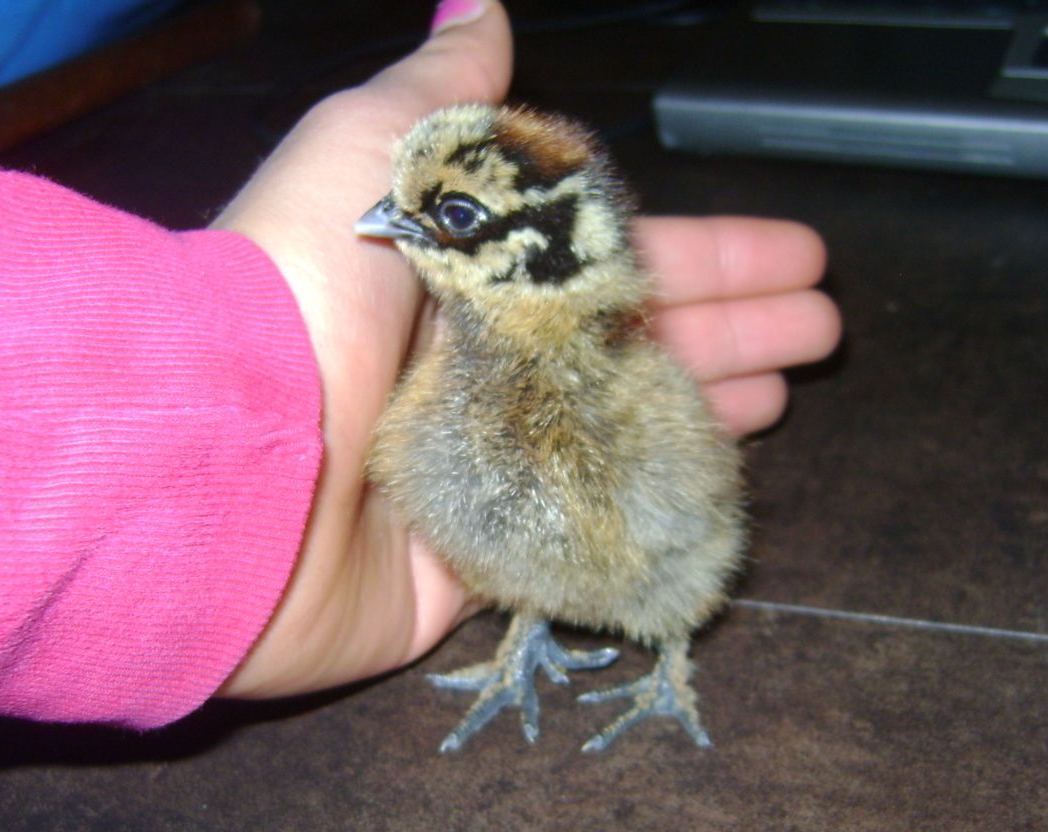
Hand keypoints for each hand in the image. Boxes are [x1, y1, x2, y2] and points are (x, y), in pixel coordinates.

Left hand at [211, 0, 839, 699]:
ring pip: (614, 435)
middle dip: (732, 330)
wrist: (223, 470)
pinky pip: (578, 529)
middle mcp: (477, 371)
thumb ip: (439, 96)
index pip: (608, 259)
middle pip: (628, 347)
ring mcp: (479, 471)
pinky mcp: (471, 560)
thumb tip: (480, 1)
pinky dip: (644, 509)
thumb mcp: (369, 153)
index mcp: (465, 276)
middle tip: (824, 330)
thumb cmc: (301, 297)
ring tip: (790, 394)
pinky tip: (713, 492)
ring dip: (704, 411)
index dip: (706, 252)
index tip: (797, 252)